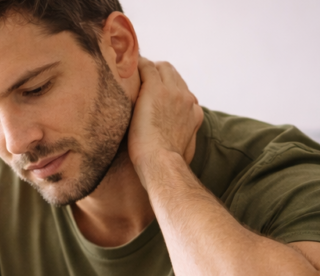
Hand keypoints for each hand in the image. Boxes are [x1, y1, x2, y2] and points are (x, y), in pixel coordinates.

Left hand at [128, 58, 202, 185]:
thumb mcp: (183, 153)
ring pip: (163, 68)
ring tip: (132, 72)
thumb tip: (178, 146)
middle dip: (160, 74)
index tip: (155, 95)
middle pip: (174, 76)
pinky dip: (138, 65)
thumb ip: (182, 141)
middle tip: (141, 78)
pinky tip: (126, 68)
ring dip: (149, 68)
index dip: (169, 91)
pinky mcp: (156, 90)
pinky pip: (147, 67)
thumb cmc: (166, 167)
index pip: (183, 93)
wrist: (162, 165)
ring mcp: (173, 93)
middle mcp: (186, 100)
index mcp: (194, 114)